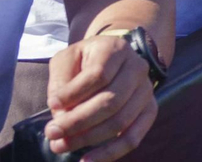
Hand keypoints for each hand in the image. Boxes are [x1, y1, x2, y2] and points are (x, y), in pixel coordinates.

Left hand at [44, 34, 156, 160]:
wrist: (115, 59)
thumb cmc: (85, 61)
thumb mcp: (68, 58)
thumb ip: (61, 80)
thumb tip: (61, 112)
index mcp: (116, 50)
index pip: (99, 75)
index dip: (74, 93)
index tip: (51, 104)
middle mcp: (137, 68)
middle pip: (110, 101)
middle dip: (77, 121)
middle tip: (52, 133)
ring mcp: (147, 90)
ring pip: (120, 121)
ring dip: (88, 138)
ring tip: (61, 146)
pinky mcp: (150, 110)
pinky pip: (133, 137)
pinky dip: (110, 152)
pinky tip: (87, 160)